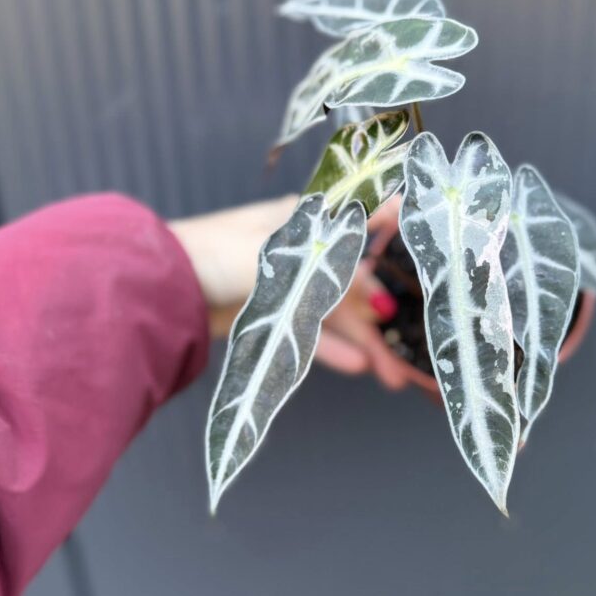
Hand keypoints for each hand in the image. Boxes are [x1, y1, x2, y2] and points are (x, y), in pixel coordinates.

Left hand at [168, 196, 409, 388]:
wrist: (161, 285)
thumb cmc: (220, 254)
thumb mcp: (287, 259)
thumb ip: (338, 274)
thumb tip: (382, 296)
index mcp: (306, 219)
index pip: (363, 220)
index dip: (397, 232)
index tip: (434, 245)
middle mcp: (302, 249)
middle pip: (353, 283)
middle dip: (383, 315)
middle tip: (412, 346)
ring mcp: (285, 284)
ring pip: (334, 314)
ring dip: (364, 343)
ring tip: (392, 376)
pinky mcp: (268, 314)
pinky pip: (308, 334)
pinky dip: (331, 349)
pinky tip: (357, 367)